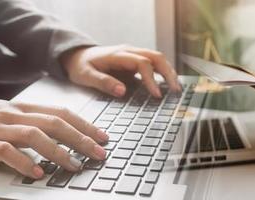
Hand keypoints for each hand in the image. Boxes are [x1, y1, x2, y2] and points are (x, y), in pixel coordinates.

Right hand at [0, 100, 108, 178]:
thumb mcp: (9, 116)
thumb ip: (34, 122)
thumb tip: (66, 134)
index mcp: (22, 107)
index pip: (60, 112)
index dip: (84, 124)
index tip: (103, 137)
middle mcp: (13, 115)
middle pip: (52, 123)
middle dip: (80, 138)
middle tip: (98, 153)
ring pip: (33, 135)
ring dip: (58, 151)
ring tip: (74, 165)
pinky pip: (5, 152)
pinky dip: (23, 162)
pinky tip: (37, 172)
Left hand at [61, 45, 180, 97]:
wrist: (77, 56)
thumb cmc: (81, 66)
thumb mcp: (86, 76)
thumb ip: (103, 83)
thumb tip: (122, 91)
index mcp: (118, 55)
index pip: (142, 63)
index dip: (151, 79)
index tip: (156, 95)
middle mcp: (129, 52)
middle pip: (156, 57)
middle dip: (168, 73)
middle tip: (176, 90)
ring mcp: (133, 55)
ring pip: (158, 59)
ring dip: (169, 72)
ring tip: (176, 88)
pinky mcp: (135, 61)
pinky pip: (154, 64)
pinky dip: (163, 73)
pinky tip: (168, 84)